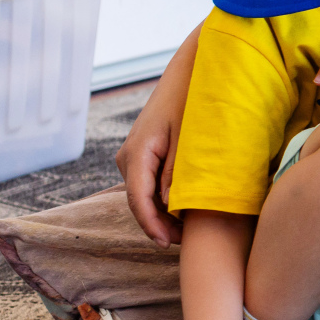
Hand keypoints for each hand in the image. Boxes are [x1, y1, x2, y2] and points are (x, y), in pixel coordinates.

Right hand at [119, 101, 181, 246]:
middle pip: (140, 201)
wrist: (188, 76)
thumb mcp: (188, 138)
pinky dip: (163, 198)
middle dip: (160, 224)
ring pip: (144, 194)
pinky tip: (182, 210)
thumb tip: (170, 205)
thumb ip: (178, 171)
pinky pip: (149, 184)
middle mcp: (128, 157)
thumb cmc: (191, 103)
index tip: (167, 243)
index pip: (139, 199)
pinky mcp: (142, 156)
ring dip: (162, 213)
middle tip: (186, 241)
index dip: (152, 225)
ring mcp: (133, 157)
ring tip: (188, 230)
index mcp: (137, 153)